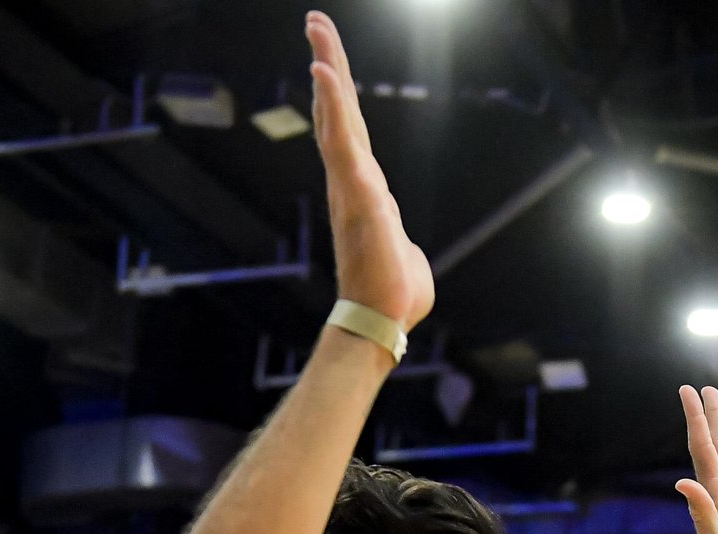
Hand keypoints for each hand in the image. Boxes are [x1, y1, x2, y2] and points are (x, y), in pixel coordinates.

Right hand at [306, 12, 433, 331]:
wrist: (383, 319)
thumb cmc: (395, 295)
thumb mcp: (403, 254)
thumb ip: (399, 241)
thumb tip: (402, 252)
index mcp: (363, 189)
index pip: (349, 132)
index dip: (338, 95)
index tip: (326, 59)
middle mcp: (351, 180)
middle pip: (338, 111)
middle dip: (328, 64)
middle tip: (314, 22)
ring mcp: (351, 184)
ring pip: (337, 115)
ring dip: (328, 69)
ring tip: (316, 30)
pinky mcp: (358, 191)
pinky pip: (341, 140)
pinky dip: (331, 104)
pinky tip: (322, 72)